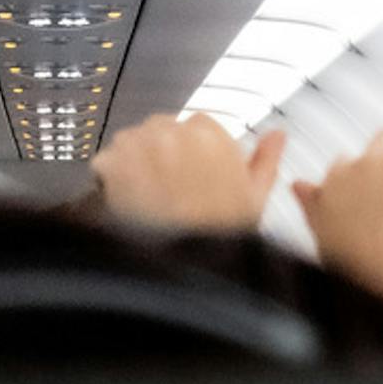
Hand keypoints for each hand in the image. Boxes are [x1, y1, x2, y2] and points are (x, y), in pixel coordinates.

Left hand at [92, 113, 285, 232]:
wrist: (182, 260)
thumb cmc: (219, 232)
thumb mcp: (255, 196)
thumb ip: (266, 159)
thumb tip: (276, 135)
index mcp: (209, 134)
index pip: (196, 123)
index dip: (192, 148)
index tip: (192, 168)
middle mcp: (171, 132)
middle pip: (160, 128)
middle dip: (162, 151)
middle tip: (169, 184)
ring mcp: (138, 145)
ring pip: (131, 141)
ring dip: (135, 160)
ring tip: (148, 193)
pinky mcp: (112, 162)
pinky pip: (106, 161)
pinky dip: (111, 177)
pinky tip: (127, 198)